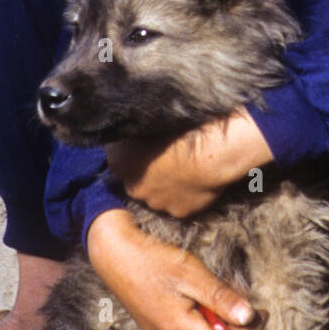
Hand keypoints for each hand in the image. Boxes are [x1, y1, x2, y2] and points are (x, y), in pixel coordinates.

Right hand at [86, 208, 258, 329]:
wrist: (114, 254)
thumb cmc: (153, 260)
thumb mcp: (191, 274)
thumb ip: (220, 297)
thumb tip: (250, 317)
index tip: (264, 311)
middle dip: (234, 326)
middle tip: (243, 298)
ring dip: (218, 322)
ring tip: (221, 295)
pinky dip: (202, 320)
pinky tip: (201, 299)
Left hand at [105, 111, 273, 218]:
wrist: (211, 150)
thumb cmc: (181, 127)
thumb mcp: (150, 117)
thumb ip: (134, 127)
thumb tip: (133, 127)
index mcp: (119, 161)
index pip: (117, 156)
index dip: (132, 149)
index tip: (147, 141)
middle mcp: (132, 186)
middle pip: (136, 180)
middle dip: (147, 172)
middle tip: (167, 156)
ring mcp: (156, 202)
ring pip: (158, 194)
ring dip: (167, 184)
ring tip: (185, 167)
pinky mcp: (178, 212)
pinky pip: (180, 203)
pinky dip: (186, 194)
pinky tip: (196, 179)